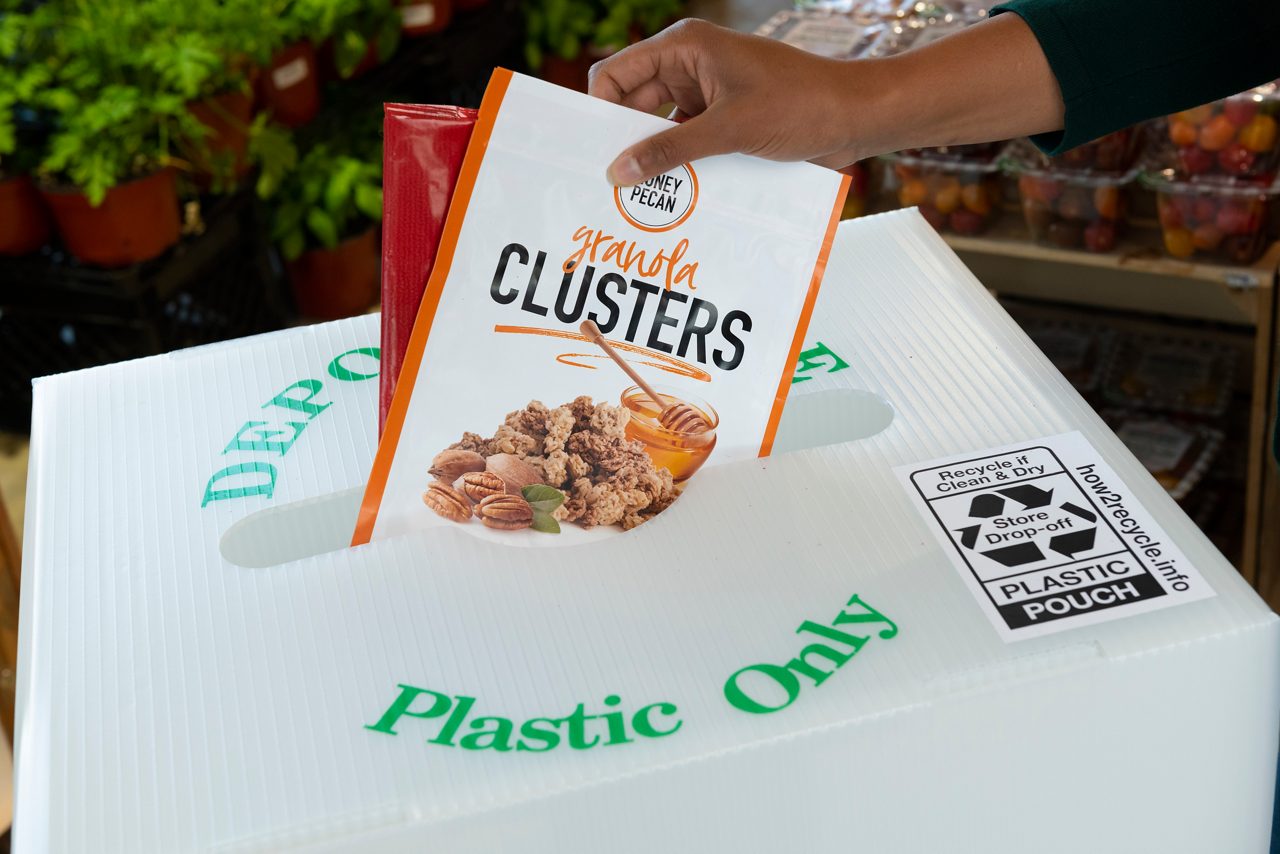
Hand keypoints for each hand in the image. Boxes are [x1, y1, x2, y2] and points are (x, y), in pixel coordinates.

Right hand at [589, 19, 877, 184]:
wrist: (855, 117)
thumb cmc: (799, 104)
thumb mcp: (728, 129)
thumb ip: (669, 150)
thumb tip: (618, 172)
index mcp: (685, 47)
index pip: (617, 73)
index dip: (597, 109)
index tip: (585, 152)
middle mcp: (690, 65)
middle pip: (633, 104)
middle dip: (621, 140)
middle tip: (603, 185)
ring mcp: (707, 94)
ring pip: (659, 128)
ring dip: (652, 159)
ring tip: (632, 199)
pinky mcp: (723, 120)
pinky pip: (686, 143)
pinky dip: (678, 167)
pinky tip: (668, 198)